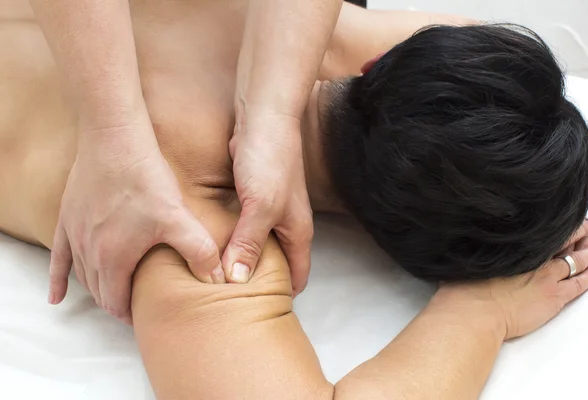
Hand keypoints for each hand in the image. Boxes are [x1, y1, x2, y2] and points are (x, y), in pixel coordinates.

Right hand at [49, 111, 223, 322]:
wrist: (114, 140)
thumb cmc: (145, 180)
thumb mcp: (178, 218)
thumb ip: (199, 251)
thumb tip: (219, 279)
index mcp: (113, 259)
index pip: (117, 302)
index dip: (131, 314)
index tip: (145, 318)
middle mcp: (88, 252)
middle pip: (99, 292)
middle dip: (116, 303)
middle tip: (135, 308)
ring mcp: (74, 235)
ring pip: (81, 276)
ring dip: (96, 290)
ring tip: (112, 296)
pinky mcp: (68, 217)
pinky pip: (57, 257)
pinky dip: (57, 278)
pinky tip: (55, 296)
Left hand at [223, 111, 312, 294]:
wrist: (264, 118)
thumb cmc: (270, 162)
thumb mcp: (260, 207)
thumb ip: (249, 244)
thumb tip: (235, 281)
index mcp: (297, 232)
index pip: (298, 276)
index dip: (282, 295)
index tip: (256, 312)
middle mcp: (286, 225)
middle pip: (276, 264)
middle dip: (257, 282)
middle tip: (229, 302)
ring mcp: (269, 211)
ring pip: (258, 246)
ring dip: (242, 260)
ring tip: (216, 279)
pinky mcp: (252, 197)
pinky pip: (243, 228)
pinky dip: (232, 239)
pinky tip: (213, 246)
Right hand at [433, 220, 587, 339]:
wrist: (475, 312)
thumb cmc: (466, 289)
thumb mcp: (467, 259)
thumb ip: (475, 249)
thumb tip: (466, 240)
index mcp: (516, 248)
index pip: (543, 231)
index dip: (555, 224)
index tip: (561, 218)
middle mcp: (534, 258)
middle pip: (563, 241)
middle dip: (577, 233)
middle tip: (586, 227)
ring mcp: (547, 277)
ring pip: (576, 260)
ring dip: (587, 254)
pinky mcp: (554, 297)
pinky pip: (579, 284)